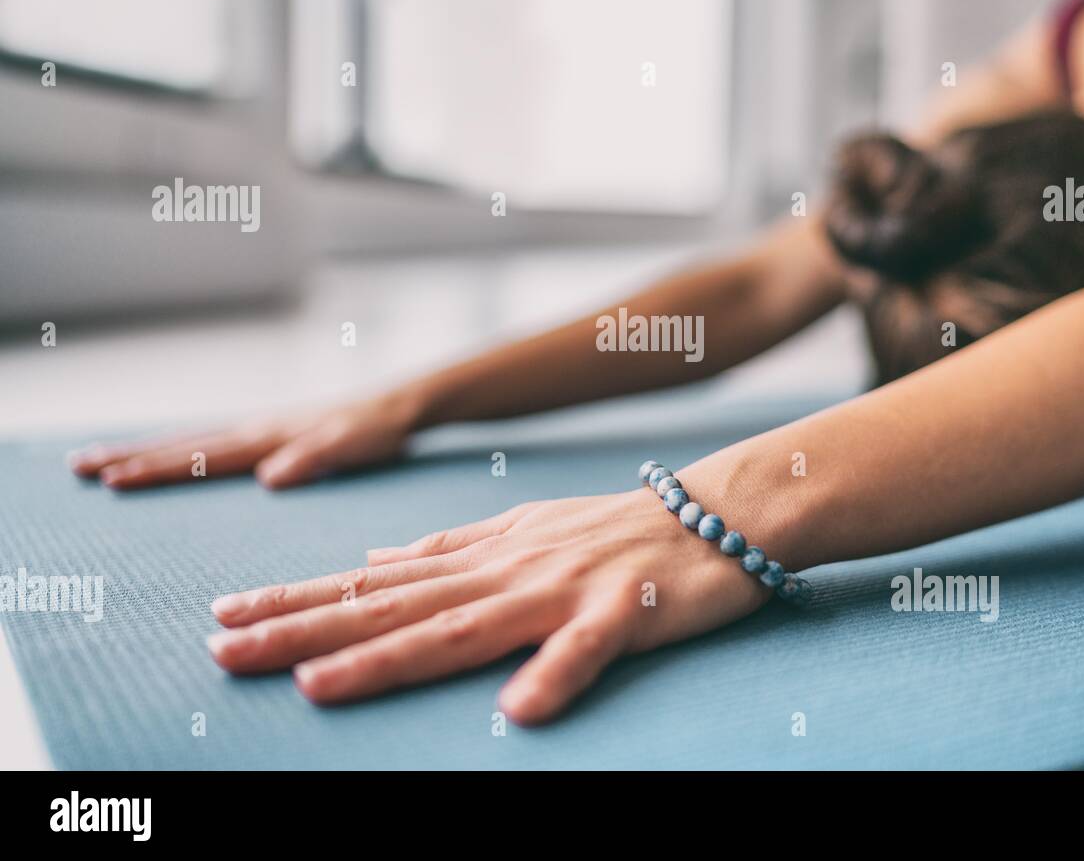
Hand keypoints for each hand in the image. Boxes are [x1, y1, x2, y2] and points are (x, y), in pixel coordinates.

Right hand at [68, 388, 424, 490]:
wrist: (400, 405)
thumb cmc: (377, 431)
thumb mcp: (351, 447)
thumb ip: (313, 460)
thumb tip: (268, 478)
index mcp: (268, 437)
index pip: (201, 457)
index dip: (157, 470)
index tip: (113, 480)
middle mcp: (256, 429)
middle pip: (182, 445)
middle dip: (131, 457)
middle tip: (78, 468)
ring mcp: (261, 429)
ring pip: (192, 441)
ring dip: (147, 451)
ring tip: (103, 460)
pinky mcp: (272, 434)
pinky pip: (213, 443)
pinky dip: (180, 449)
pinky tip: (169, 457)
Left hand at [205, 486, 775, 723]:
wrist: (717, 512)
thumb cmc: (618, 529)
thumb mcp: (523, 528)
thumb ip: (450, 547)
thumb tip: (376, 560)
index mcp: (485, 556)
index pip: (377, 582)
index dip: (300, 599)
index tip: (226, 613)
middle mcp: (509, 570)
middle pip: (396, 607)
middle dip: (306, 630)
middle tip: (225, 651)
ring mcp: (563, 590)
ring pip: (463, 628)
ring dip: (390, 658)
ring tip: (318, 687)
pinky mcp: (623, 613)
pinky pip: (586, 650)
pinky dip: (553, 674)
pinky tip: (520, 712)